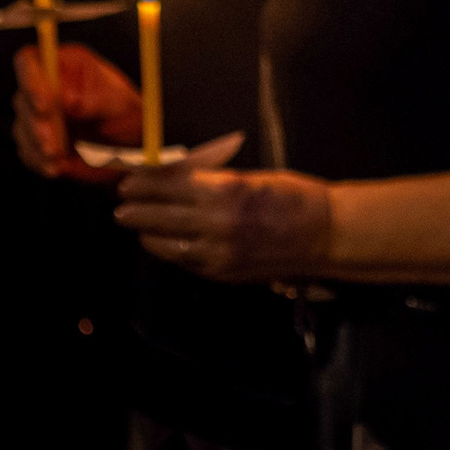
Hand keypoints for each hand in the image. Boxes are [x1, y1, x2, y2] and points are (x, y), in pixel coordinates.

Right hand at [11, 43, 137, 181]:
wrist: (129, 144)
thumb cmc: (127, 112)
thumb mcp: (120, 103)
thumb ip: (96, 99)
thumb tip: (69, 101)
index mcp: (63, 64)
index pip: (28, 61)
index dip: (30, 80)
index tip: (45, 105)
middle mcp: (42, 87)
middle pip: (23, 100)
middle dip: (38, 124)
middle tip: (54, 144)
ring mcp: (34, 115)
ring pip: (23, 128)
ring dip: (39, 145)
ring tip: (60, 157)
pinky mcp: (34, 141)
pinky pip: (28, 152)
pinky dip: (40, 161)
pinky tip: (56, 167)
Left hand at [114, 164, 332, 281]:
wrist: (327, 234)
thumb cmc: (296, 196)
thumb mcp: (254, 177)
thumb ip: (213, 180)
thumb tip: (175, 178)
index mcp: (226, 190)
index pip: (167, 184)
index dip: (143, 183)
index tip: (128, 182)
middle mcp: (216, 221)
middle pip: (156, 214)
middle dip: (134, 208)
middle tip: (122, 205)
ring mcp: (216, 251)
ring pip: (162, 242)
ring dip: (147, 231)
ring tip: (137, 224)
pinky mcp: (220, 272)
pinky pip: (182, 260)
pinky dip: (169, 249)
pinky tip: (164, 242)